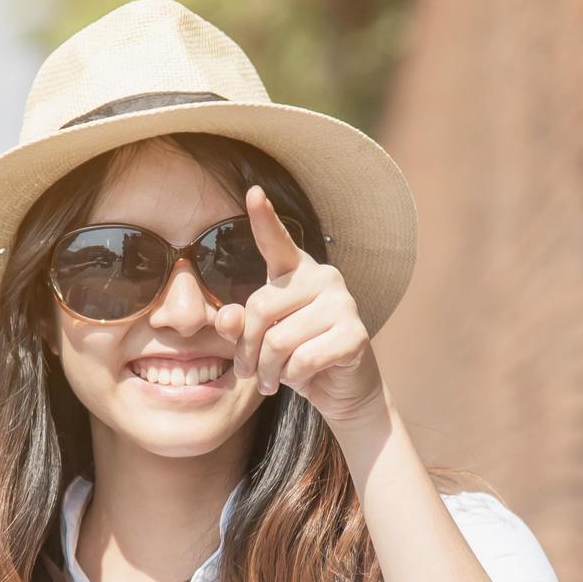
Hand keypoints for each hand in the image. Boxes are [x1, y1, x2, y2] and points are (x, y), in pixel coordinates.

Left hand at [214, 186, 385, 429]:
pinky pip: (304, 360)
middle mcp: (323, 277)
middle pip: (261, 309)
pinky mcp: (355, 334)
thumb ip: (239, 326)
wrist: (340, 389)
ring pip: (280, 341)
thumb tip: (227, 316)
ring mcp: (343, 303)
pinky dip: (292, 378)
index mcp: (296, 271)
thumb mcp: (260, 340)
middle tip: (250, 370)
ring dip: (268, 370)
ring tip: (271, 379)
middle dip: (248, 349)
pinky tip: (298, 379)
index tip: (252, 192)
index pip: (277, 241)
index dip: (264, 218)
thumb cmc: (296, 355)